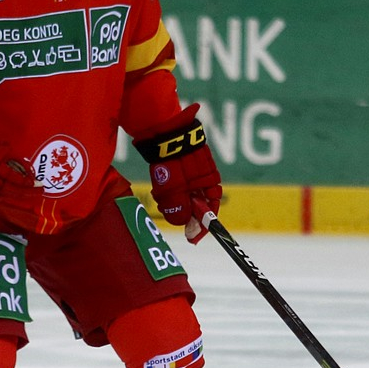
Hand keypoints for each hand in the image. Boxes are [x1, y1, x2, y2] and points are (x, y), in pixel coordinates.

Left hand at [133, 104, 221, 244]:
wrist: (163, 129)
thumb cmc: (172, 158)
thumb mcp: (173, 188)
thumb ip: (178, 207)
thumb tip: (182, 223)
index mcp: (210, 183)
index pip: (210, 211)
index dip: (202, 226)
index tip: (192, 238)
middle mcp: (206, 177)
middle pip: (196, 204)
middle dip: (181, 211)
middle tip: (167, 209)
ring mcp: (194, 170)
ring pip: (185, 194)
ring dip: (172, 199)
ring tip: (160, 194)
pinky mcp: (183, 164)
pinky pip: (178, 183)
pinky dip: (168, 188)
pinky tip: (158, 184)